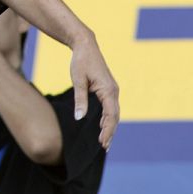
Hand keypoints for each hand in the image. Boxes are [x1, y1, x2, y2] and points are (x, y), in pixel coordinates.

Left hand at [69, 33, 118, 149]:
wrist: (85, 46)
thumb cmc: (80, 62)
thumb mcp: (77, 81)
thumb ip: (80, 100)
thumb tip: (79, 118)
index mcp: (108, 90)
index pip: (110, 115)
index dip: (107, 130)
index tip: (102, 142)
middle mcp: (114, 91)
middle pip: (114, 117)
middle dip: (110, 132)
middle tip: (104, 148)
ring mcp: (112, 90)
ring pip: (114, 113)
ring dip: (110, 127)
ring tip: (105, 142)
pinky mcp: (108, 89)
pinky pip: (110, 107)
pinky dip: (108, 119)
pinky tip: (103, 127)